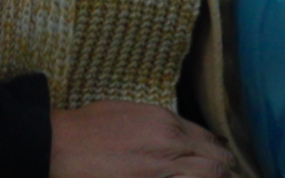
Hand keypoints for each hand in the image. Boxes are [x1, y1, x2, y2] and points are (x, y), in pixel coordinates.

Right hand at [49, 101, 231, 177]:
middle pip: (218, 161)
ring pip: (212, 176)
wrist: (61, 147)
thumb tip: (173, 137)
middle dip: (224, 170)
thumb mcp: (125, 113)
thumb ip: (156, 125)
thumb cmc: (85, 129)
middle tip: (224, 176)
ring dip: (216, 177)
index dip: (215, 152)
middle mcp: (173, 145)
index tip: (217, 160)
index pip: (207, 139)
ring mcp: (166, 171)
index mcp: (164, 122)